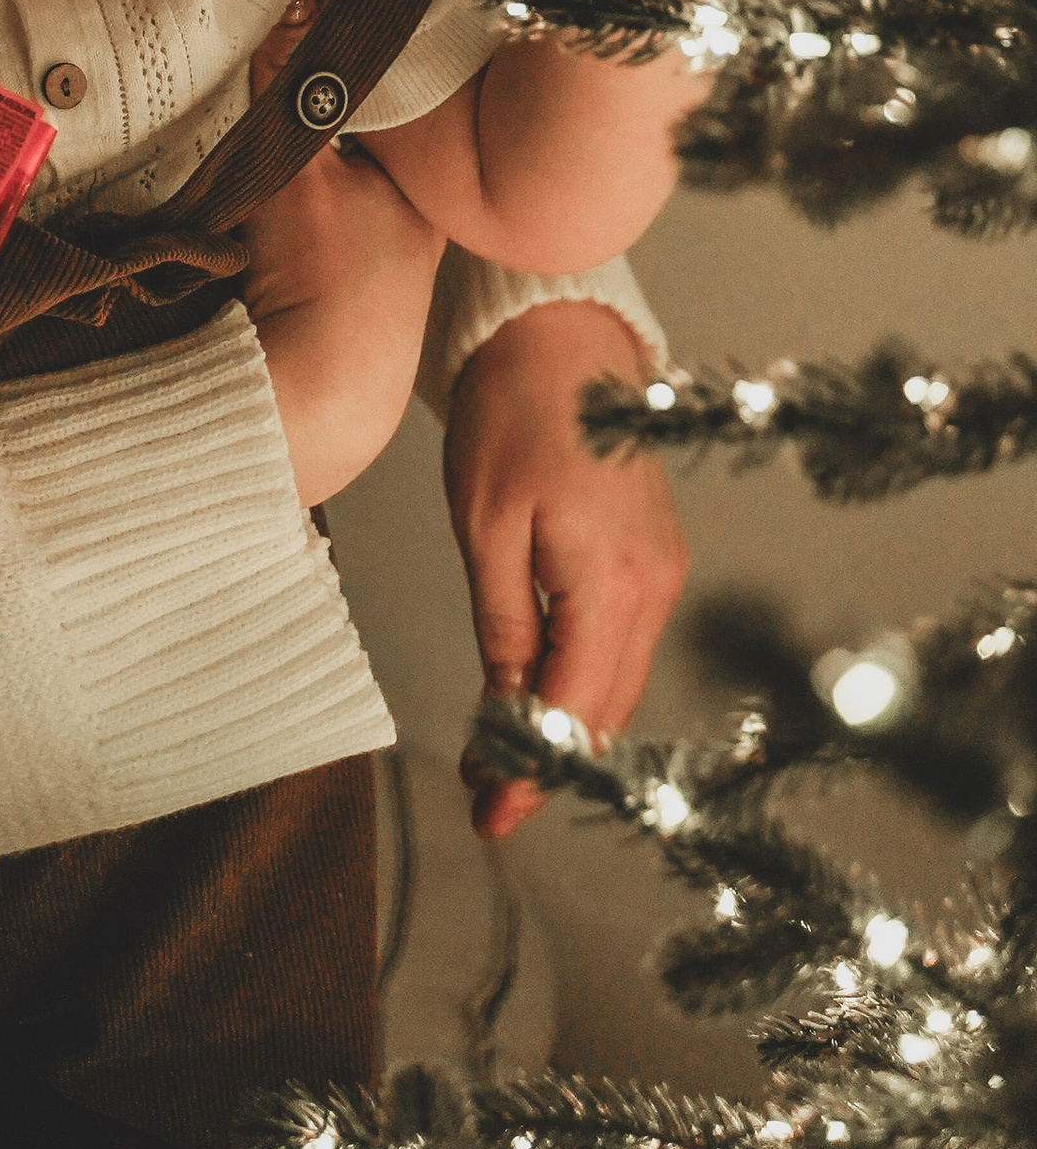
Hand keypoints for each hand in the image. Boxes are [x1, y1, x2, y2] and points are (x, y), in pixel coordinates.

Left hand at [441, 300, 687, 838]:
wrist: (560, 333)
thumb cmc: (513, 410)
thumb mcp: (486, 523)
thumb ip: (503, 623)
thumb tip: (508, 713)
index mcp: (613, 580)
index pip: (572, 706)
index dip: (532, 770)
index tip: (491, 815)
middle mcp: (655, 585)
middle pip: (603, 705)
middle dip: (549, 763)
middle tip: (490, 805)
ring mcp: (662, 570)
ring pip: (615, 679)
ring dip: (565, 726)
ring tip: (503, 764)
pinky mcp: (654, 555)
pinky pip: (620, 641)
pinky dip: (581, 678)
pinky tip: (539, 696)